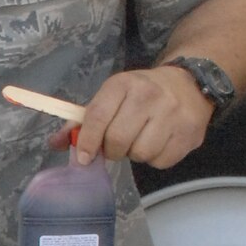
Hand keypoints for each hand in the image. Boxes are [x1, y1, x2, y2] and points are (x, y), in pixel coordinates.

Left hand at [75, 65, 213, 168]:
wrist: (189, 84)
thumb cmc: (142, 93)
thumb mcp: (112, 97)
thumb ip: (83, 122)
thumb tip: (56, 144)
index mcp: (123, 84)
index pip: (98, 116)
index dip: (88, 141)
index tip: (84, 157)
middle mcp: (149, 96)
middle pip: (118, 140)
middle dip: (112, 150)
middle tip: (116, 145)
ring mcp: (173, 114)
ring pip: (141, 153)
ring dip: (135, 154)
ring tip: (139, 140)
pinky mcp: (190, 133)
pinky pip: (161, 161)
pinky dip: (155, 159)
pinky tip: (158, 143)